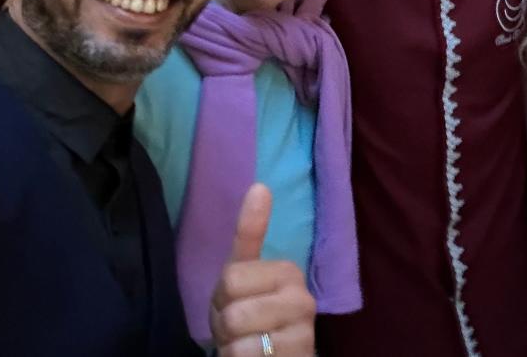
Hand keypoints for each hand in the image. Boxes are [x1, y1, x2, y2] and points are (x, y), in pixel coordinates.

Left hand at [210, 183, 316, 355]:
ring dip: (232, 348)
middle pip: (234, 311)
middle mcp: (303, 299)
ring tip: (247, 346)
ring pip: (239, 338)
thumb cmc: (253, 314)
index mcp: (289, 271)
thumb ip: (251, 233)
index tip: (237, 301)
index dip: (222, 298)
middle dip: (226, 325)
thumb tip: (260, 185)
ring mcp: (304, 333)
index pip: (231, 279)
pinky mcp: (299, 356)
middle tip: (240, 329)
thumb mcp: (243, 275)